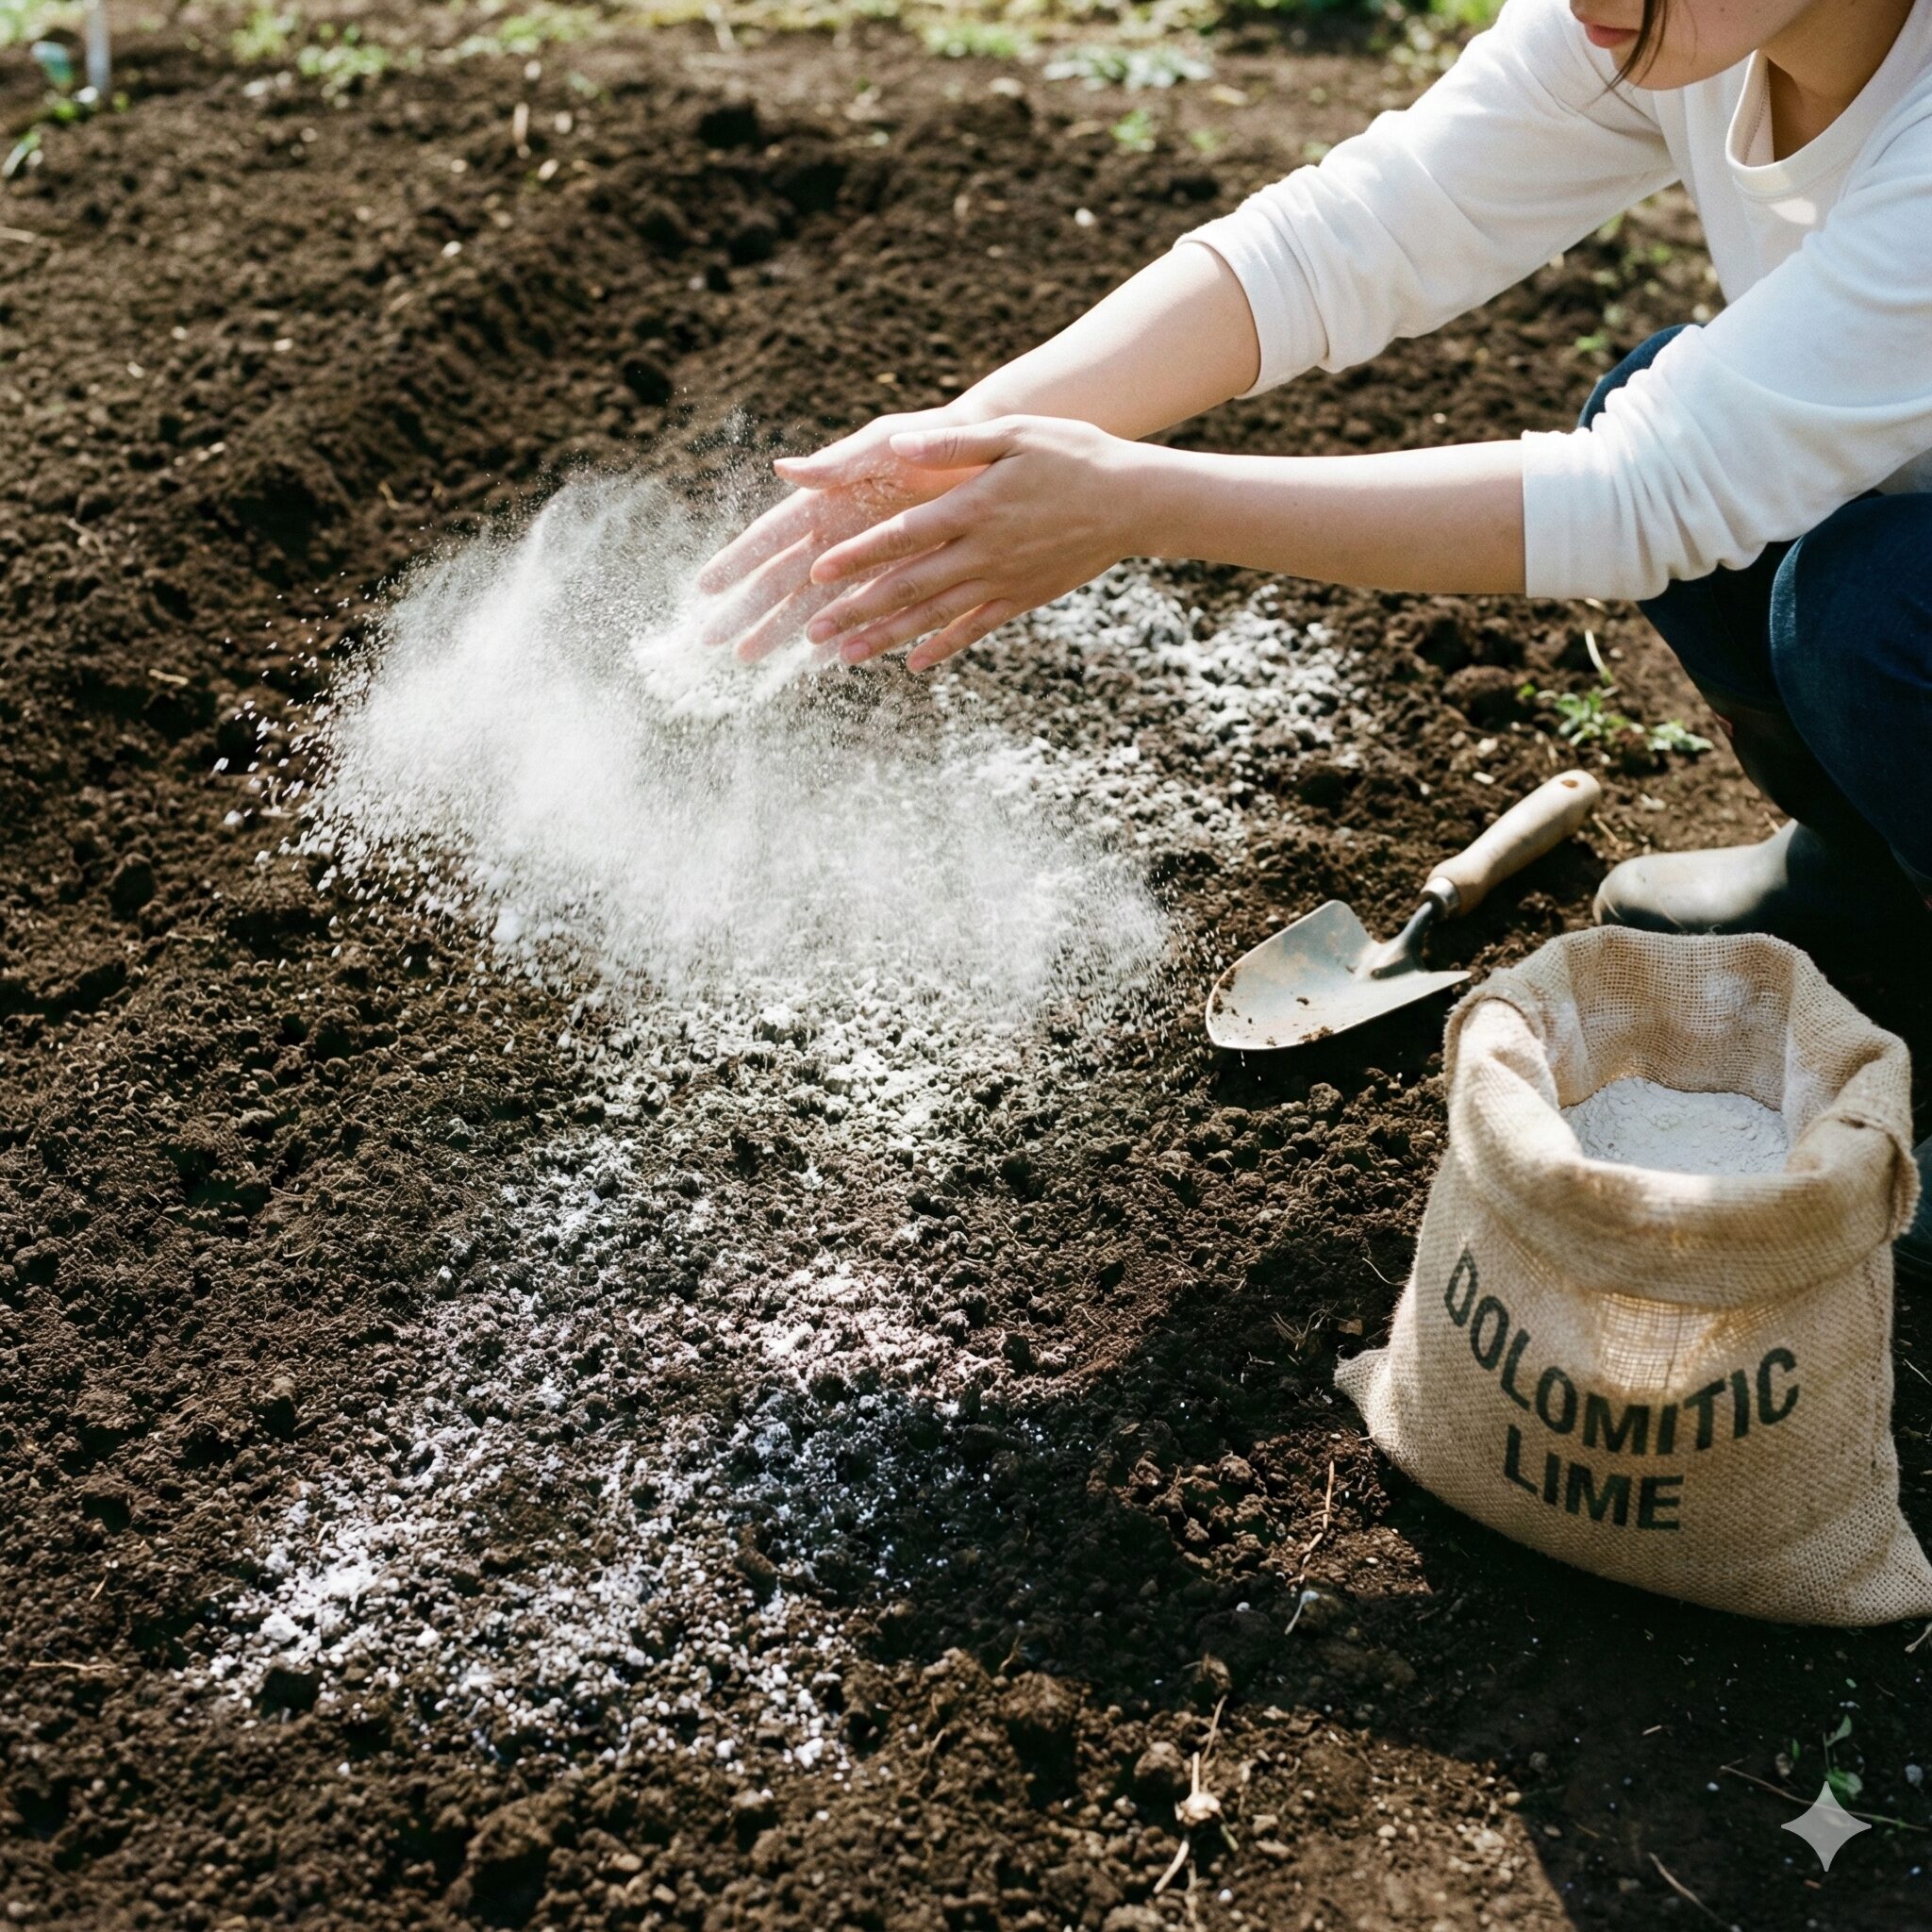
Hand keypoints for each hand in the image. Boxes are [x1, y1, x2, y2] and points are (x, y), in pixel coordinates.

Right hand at [694, 405, 992, 661]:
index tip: (706, 586)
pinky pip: (860, 611)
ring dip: (781, 630)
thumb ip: (838, 463)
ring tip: (750, 656)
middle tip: (714, 640)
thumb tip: (783, 470)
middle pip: (782, 579)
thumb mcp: (882, 445)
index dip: (738, 561)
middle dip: (747, 609)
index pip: (770, 537)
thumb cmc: (929, 439)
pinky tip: (816, 657)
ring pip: (814, 602)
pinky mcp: (897, 575)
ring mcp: (864, 559)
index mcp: (826, 500)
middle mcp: (838, 534)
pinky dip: (838, 632)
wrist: (984, 454)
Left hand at [804, 416, 1148, 670]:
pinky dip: (943, 647)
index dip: (857, 556)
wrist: (1135, 501)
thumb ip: (955, 442)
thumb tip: (900, 444)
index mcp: (972, 508)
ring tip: (844, 655)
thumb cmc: (1074, 455)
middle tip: (811, 631)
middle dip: (856, 609)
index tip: (816, 573)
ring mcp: (1002, 581)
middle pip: (907, 586)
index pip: (901, 536)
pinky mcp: (1022, 598)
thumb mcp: (1016, 433)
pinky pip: (975, 629)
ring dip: (886, 637)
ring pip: (933, 616)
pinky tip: (914, 665)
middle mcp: (982, 552)